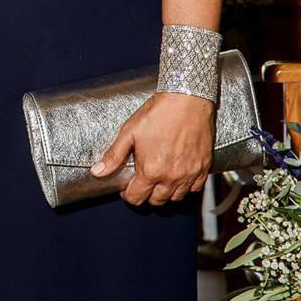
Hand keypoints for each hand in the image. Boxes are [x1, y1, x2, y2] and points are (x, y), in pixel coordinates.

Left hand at [92, 91, 213, 205]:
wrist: (186, 100)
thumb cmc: (158, 113)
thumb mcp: (129, 132)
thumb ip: (114, 155)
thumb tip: (97, 172)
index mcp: (151, 170)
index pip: (137, 198)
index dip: (128, 195)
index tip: (126, 188)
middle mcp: (172, 177)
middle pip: (157, 201)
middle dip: (146, 195)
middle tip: (142, 182)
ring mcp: (190, 173)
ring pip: (176, 197)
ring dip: (165, 193)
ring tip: (158, 179)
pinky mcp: (204, 167)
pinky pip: (195, 188)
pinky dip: (186, 187)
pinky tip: (178, 176)